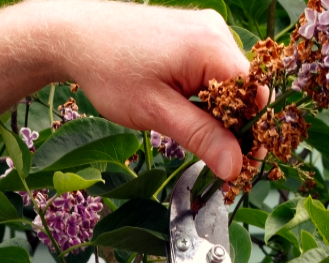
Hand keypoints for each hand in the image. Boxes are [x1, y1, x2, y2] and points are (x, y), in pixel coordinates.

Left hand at [54, 2, 251, 179]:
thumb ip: (201, 137)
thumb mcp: (156, 112)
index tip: (242, 164)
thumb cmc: (108, 69)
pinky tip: (185, 110)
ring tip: (193, 132)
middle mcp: (215, 31)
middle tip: (218, 159)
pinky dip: (206, 96)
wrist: (73, 34)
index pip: (256, 95)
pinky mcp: (192, 35)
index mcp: (212, 46)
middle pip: (246, 89)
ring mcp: (205, 30)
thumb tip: (235, 167)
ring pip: (229, 83)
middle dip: (235, 126)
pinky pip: (213, 71)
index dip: (252, 132)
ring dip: (219, 112)